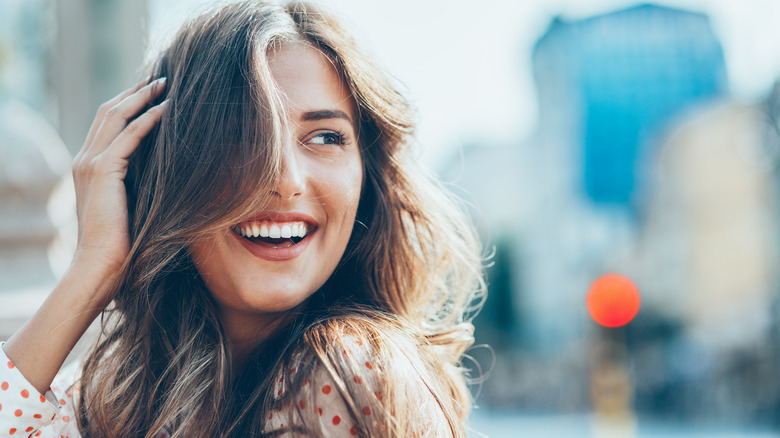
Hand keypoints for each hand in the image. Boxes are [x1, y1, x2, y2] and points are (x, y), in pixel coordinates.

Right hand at [71, 78, 167, 298]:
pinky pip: (128, 136)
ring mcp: (90, 163)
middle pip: (110, 111)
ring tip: (165, 85)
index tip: (154, 92)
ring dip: (142, 97)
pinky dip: (148, 119)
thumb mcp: (133, 204)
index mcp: (90, 166)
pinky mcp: (102, 171)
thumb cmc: (122, 245)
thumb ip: (141, 183)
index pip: (108, 123)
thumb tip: (172, 173)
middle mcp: (86, 159)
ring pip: (115, 116)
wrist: (100, 266)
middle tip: (161, 79)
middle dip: (136, 92)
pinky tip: (167, 109)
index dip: (130, 104)